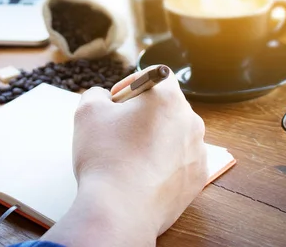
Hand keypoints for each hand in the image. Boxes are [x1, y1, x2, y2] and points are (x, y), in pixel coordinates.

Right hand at [43, 66, 207, 245]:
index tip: (118, 101)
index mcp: (168, 97)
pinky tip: (142, 174)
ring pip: (175, 134)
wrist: (120, 210)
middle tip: (119, 130)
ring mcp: (197, 150)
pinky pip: (181, 161)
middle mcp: (191, 120)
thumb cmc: (105, 157)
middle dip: (144, 113)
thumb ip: (97, 94)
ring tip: (130, 156)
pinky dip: (164, 163)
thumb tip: (104, 98)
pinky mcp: (197, 177)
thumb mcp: (87, 112)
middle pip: (167, 106)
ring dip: (156, 138)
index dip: (134, 83)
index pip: (157, 75)